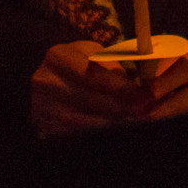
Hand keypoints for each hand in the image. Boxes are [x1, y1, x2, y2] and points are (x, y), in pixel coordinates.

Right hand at [29, 39, 163, 138]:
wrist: (47, 82)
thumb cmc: (78, 64)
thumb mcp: (92, 55)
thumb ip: (112, 66)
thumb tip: (140, 88)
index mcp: (58, 56)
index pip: (93, 74)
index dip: (121, 87)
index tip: (145, 96)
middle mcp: (45, 81)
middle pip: (90, 99)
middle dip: (122, 107)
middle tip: (145, 112)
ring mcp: (42, 106)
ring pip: (84, 120)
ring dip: (114, 123)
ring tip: (136, 122)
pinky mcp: (45, 125)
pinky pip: (77, 133)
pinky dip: (99, 132)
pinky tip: (117, 130)